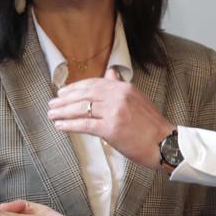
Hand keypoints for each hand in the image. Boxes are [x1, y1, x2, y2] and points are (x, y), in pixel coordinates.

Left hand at [48, 68, 173, 167]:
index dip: (75, 88)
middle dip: (65, 99)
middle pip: (84, 94)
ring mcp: (114, 112)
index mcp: (123, 88)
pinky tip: (60, 125)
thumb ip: (120, 86)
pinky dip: (69, 125)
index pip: (93, 83)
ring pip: (82, 109)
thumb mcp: (137, 98)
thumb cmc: (150, 125)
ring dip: (63, 111)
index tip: (63, 92)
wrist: (163, 143)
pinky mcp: (111, 129)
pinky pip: (84, 125)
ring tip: (52, 114)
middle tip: (52, 103)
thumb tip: (109, 73)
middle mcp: (118, 96)